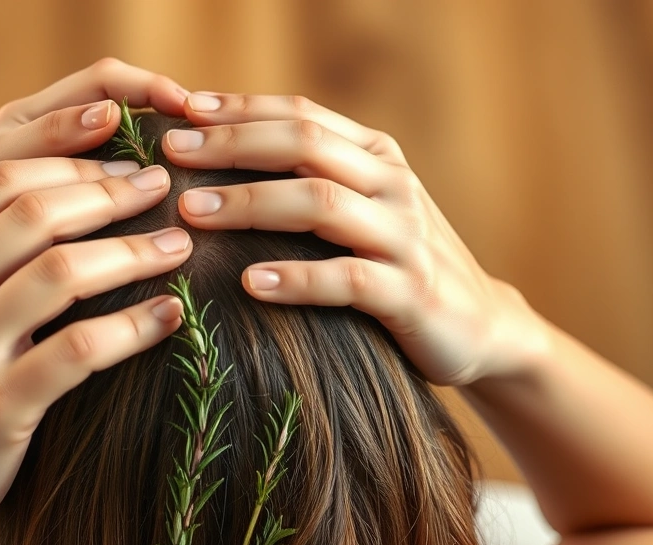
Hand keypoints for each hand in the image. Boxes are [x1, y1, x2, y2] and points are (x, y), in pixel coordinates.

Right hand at [0, 63, 192, 544]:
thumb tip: (47, 215)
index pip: (0, 177)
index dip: (70, 155)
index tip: (124, 155)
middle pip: (35, 210)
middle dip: (109, 191)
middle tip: (161, 186)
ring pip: (61, 273)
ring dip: (132, 252)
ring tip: (179, 246)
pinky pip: (78, 351)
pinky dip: (132, 327)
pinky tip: (169, 316)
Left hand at [165, 92, 546, 385]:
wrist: (480, 326)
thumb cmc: (395, 262)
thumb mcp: (360, 207)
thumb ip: (308, 177)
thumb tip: (217, 153)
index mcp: (375, 155)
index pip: (301, 115)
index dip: (240, 109)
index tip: (180, 110)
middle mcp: (392, 184)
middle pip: (304, 147)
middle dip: (232, 145)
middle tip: (172, 153)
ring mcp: (405, 237)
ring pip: (321, 203)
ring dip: (251, 204)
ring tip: (193, 212)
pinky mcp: (411, 294)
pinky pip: (348, 281)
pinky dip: (298, 279)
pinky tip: (251, 282)